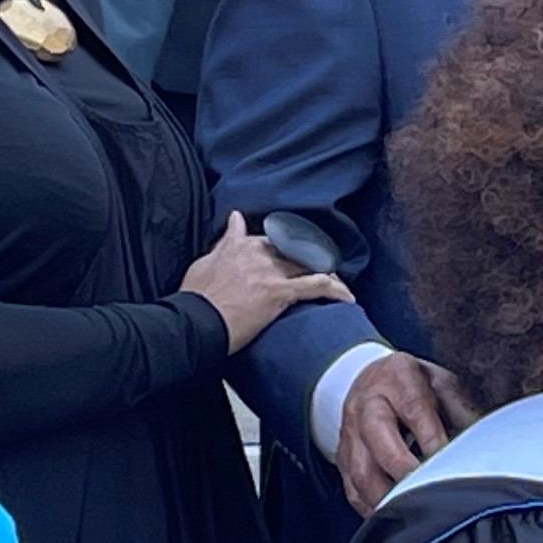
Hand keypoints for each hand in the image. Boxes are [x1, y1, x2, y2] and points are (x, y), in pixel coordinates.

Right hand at [177, 213, 353, 353]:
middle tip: (324, 269)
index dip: (287, 244)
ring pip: (309, 265)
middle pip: (294, 249)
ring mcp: (270, 271)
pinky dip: (336, 290)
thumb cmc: (195, 299)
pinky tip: (347, 298)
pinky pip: (317, 286)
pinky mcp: (279, 292)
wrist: (196, 322)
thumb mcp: (203, 263)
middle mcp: (258, 253)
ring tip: (340, 285)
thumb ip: (224, 242)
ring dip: (328, 273)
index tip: (296, 248)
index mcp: (240, 245)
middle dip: (312, 259)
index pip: (271, 237)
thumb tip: (234, 220)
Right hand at [335, 351, 474, 512]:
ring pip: (361, 473)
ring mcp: (350, 435)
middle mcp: (366, 406)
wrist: (372, 381)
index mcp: (396, 380)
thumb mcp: (442, 384)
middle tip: (432, 492)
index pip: (415, 409)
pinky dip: (373, 509)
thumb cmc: (413, 386)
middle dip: (406, 471)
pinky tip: (395, 517)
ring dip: (388, 497)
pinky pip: (353, 491)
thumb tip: (482, 443)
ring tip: (414, 512)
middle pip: (379, 442)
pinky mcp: (343, 460)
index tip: (452, 462)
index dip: (434, 439)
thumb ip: (461, 410)